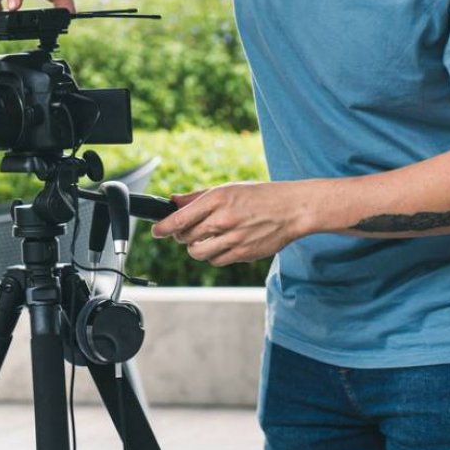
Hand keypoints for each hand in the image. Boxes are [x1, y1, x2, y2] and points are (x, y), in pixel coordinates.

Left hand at [151, 182, 307, 266]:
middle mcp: (224, 219)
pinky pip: (216, 261)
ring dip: (195, 248)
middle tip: (185, 232)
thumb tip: (173, 202)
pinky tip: (220, 245)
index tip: (156, 231)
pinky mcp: (244, 253)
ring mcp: (234, 238)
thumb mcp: (228, 189)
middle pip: (186, 237)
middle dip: (181, 236)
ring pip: (199, 253)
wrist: (292, 209)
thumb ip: (198, 197)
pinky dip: (213, 256)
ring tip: (202, 241)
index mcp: (218, 198)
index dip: (164, 228)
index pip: (180, 219)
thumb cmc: (259, 196)